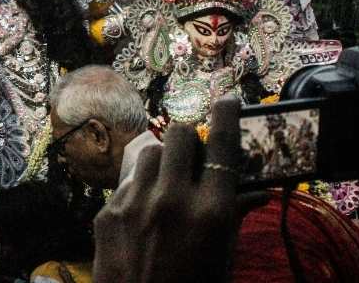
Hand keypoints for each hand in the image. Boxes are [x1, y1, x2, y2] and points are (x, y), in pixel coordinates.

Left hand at [92, 97, 265, 282]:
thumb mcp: (223, 259)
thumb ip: (233, 217)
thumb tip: (251, 190)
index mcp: (210, 212)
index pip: (222, 145)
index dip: (227, 115)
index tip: (228, 100)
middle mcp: (171, 199)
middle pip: (178, 134)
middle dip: (188, 138)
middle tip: (192, 154)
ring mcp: (134, 203)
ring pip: (148, 152)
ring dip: (161, 160)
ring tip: (167, 183)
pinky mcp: (107, 213)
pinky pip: (126, 183)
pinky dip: (139, 189)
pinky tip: (144, 213)